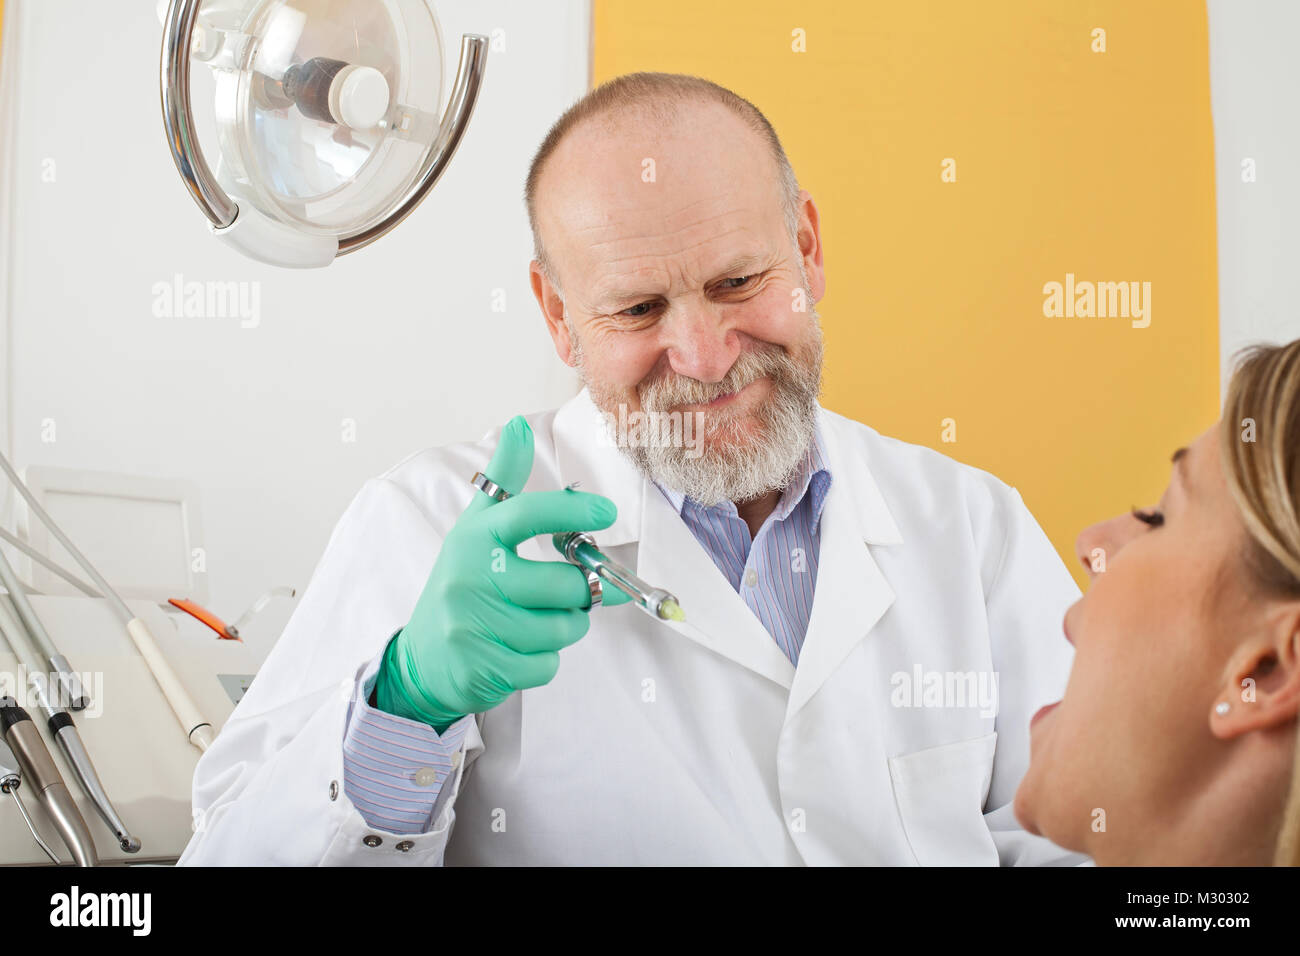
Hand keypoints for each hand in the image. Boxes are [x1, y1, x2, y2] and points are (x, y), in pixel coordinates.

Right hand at [376, 415, 626, 731]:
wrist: (425, 659)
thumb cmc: (464, 586)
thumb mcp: (476, 530)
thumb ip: (503, 481)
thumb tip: (518, 425)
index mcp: (473, 538)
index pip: (528, 513)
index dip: (573, 511)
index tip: (606, 513)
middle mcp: (470, 577)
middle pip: (566, 585)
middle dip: (580, 592)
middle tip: (569, 591)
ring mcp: (474, 624)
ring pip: (562, 629)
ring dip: (563, 628)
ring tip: (535, 621)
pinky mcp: (483, 667)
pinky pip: (548, 665)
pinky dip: (544, 661)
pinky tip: (518, 649)